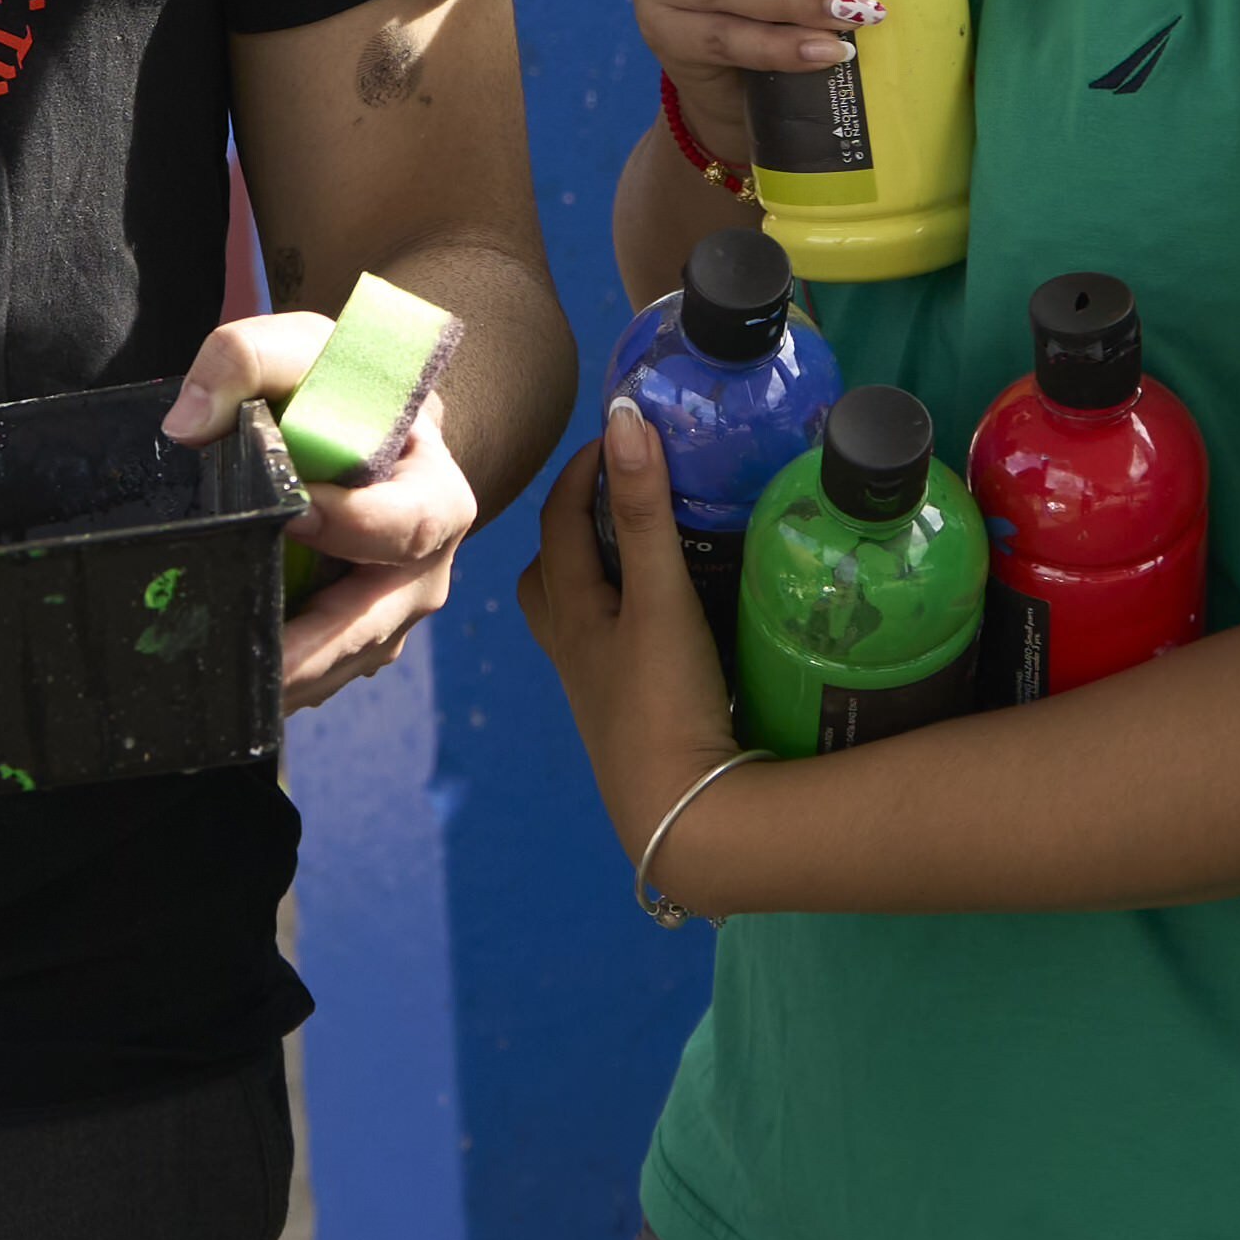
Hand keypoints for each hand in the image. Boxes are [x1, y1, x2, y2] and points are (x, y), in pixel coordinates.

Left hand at [164, 309, 485, 709]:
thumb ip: (248, 359)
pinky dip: (277, 684)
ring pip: (343, 662)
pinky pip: (319, 673)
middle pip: (374, 621)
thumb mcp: (306, 349)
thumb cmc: (340, 387)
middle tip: (258, 672)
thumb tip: (186, 425)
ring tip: (225, 692)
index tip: (293, 514)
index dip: (353, 523)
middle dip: (314, 652)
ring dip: (289, 680)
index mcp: (434, 495)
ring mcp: (388, 615)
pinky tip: (226, 687)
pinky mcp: (351, 642)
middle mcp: (423, 570)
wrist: (356, 422)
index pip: (405, 522)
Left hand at [518, 404, 751, 898]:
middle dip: (578, 524)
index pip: (559, 522)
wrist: (685, 818)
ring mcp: (599, 689)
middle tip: (628, 491)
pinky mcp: (633, 718)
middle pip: (553, 572)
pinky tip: (674, 620)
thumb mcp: (659, 600)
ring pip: (581, 616)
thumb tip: (626, 421)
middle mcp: (571, 651)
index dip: (583, 472)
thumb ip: (645, 514)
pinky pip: (617, 649)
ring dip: (601, 575)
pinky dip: (633, 619)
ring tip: (648, 550)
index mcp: (568, 615)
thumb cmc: (665, 706)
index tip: (621, 437)